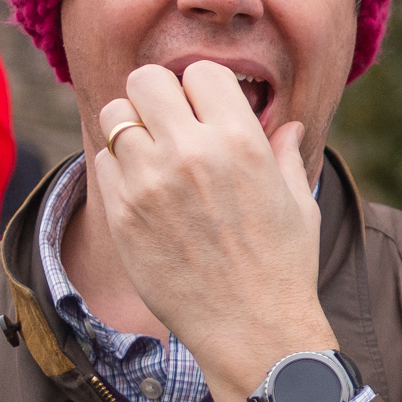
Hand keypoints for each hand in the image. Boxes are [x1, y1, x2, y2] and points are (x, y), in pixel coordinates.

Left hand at [90, 61, 335, 401]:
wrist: (251, 329)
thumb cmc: (283, 266)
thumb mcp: (299, 204)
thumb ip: (284, 154)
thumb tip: (287, 125)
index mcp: (241, 141)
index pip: (200, 72)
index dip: (203, 88)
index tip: (207, 110)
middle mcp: (190, 152)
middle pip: (146, 80)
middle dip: (158, 96)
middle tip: (171, 124)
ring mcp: (149, 182)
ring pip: (115, 116)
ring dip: (132, 128)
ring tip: (153, 156)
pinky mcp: (121, 212)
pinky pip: (102, 161)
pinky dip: (119, 166)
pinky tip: (144, 189)